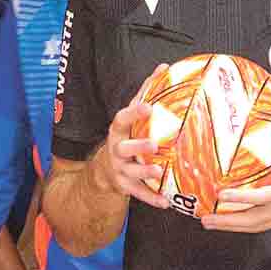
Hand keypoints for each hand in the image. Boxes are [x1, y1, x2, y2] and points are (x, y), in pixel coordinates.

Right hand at [90, 65, 171, 209]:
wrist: (105, 170)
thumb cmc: (126, 137)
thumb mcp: (131, 118)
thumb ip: (145, 95)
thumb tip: (163, 67)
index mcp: (118, 131)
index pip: (122, 119)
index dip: (134, 113)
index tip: (149, 106)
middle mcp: (116, 149)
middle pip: (122, 148)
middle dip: (137, 146)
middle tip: (154, 144)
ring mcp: (119, 169)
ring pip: (130, 172)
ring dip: (145, 172)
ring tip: (160, 171)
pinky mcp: (124, 186)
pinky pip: (137, 194)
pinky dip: (151, 198)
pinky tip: (165, 202)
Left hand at [203, 123, 270, 233]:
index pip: (261, 197)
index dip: (240, 197)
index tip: (220, 194)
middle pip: (252, 219)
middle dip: (227, 220)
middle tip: (205, 217)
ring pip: (255, 226)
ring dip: (231, 226)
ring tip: (210, 222)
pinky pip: (261, 226)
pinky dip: (243, 225)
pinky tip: (228, 221)